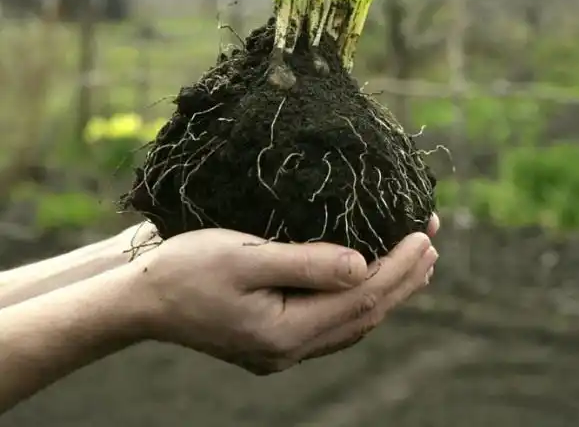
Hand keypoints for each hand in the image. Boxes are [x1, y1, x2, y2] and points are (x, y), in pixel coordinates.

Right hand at [132, 217, 438, 374]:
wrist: (141, 299)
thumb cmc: (187, 267)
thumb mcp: (245, 256)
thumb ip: (306, 262)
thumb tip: (365, 265)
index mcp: (284, 332)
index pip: (360, 300)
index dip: (398, 267)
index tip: (423, 233)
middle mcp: (289, 350)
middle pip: (364, 315)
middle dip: (403, 278)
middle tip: (431, 240)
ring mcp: (281, 349)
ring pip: (351, 322)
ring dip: (388, 290)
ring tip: (417, 260)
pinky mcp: (273, 338)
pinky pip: (332, 321)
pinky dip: (360, 299)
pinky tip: (369, 279)